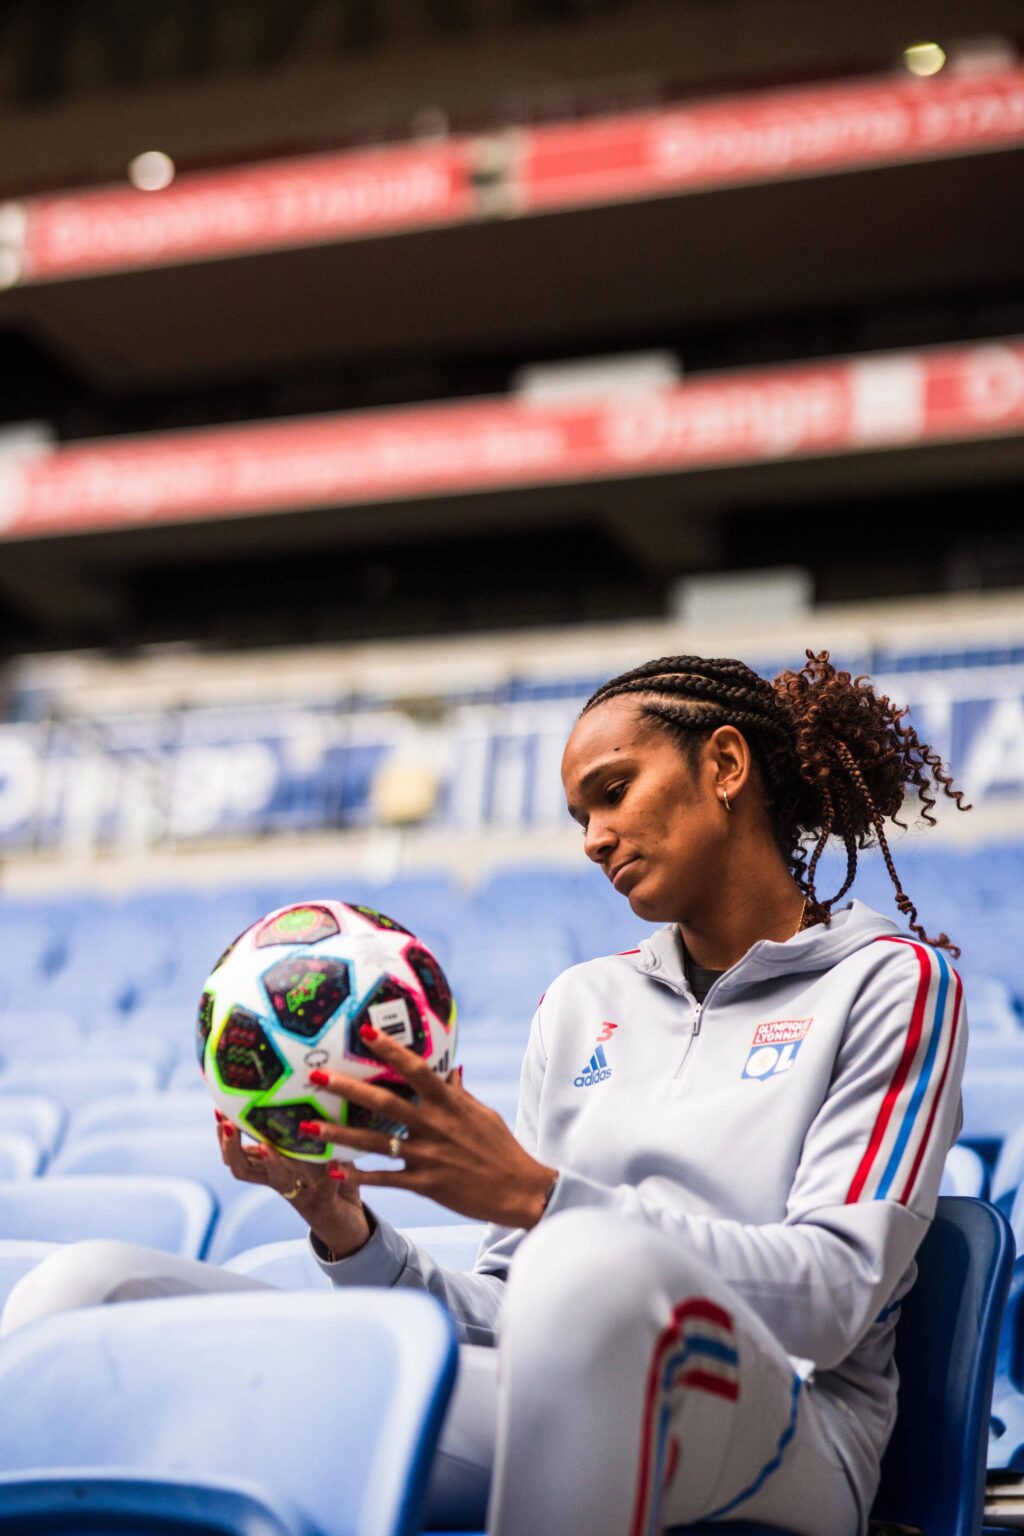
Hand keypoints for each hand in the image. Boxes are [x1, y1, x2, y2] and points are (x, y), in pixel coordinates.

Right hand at [215, 1112, 370, 1258]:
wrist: (346, 1220)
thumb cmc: (327, 1177)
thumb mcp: (311, 1149)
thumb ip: (300, 1128)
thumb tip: (293, 1089)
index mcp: (272, 1166)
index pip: (237, 1155)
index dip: (224, 1137)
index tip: (219, 1112)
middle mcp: (279, 1180)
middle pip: (242, 1170)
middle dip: (231, 1147)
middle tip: (228, 1124)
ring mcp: (299, 1193)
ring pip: (277, 1180)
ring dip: (271, 1162)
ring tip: (267, 1146)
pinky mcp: (324, 1203)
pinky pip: (325, 1190)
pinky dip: (330, 1177)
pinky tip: (334, 1164)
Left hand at [297, 1026, 557, 1229]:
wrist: (520, 1190)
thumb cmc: (501, 1148)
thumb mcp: (482, 1114)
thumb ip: (459, 1094)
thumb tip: (451, 1070)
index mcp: (449, 1103)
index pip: (415, 1069)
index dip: (390, 1049)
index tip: (364, 1032)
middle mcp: (435, 1126)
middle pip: (384, 1103)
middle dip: (348, 1088)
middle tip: (317, 1076)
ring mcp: (428, 1156)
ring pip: (375, 1144)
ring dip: (338, 1135)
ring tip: (307, 1127)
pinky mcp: (426, 1185)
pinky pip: (386, 1179)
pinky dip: (360, 1176)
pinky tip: (335, 1170)